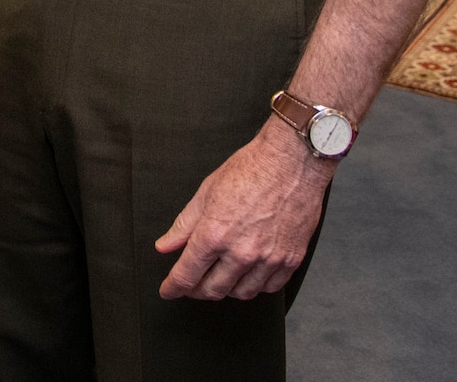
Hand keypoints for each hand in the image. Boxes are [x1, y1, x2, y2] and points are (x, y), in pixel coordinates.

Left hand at [155, 118, 334, 300]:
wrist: (290, 163)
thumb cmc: (250, 171)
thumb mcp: (205, 193)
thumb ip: (184, 225)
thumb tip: (165, 246)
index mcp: (215, 235)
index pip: (187, 275)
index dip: (173, 287)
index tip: (168, 291)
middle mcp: (241, 252)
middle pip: (213, 290)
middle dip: (197, 291)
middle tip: (191, 285)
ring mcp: (269, 259)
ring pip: (242, 293)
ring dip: (227, 290)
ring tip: (219, 278)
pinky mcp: (291, 259)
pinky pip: (270, 287)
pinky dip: (256, 286)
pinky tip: (248, 276)